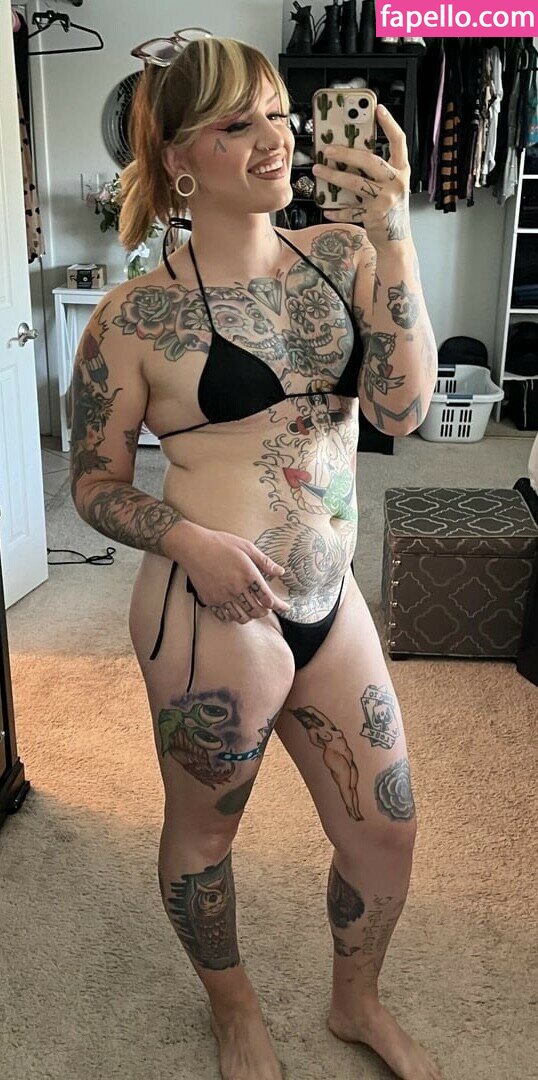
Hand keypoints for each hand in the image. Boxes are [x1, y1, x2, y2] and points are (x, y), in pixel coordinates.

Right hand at [180, 524, 291, 623]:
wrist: (192, 546)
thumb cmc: (220, 543)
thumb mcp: (246, 547)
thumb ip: (264, 561)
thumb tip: (280, 571)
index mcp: (248, 575)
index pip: (268, 599)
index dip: (279, 605)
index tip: (284, 607)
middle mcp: (236, 589)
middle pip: (257, 611)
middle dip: (266, 611)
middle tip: (268, 607)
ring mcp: (222, 596)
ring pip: (242, 617)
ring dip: (251, 615)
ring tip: (253, 609)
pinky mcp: (210, 600)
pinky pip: (226, 617)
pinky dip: (234, 617)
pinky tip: (237, 610)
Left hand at [312, 105, 410, 245]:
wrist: (397, 241)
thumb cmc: (390, 210)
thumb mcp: (390, 185)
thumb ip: (377, 170)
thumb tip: (350, 152)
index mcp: (402, 171)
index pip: (399, 141)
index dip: (389, 124)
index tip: (378, 108)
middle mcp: (396, 183)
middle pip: (369, 161)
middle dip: (346, 153)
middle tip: (328, 149)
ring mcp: (386, 200)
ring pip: (355, 183)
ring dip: (333, 176)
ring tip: (318, 169)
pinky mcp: (374, 216)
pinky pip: (350, 210)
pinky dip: (336, 209)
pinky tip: (325, 207)